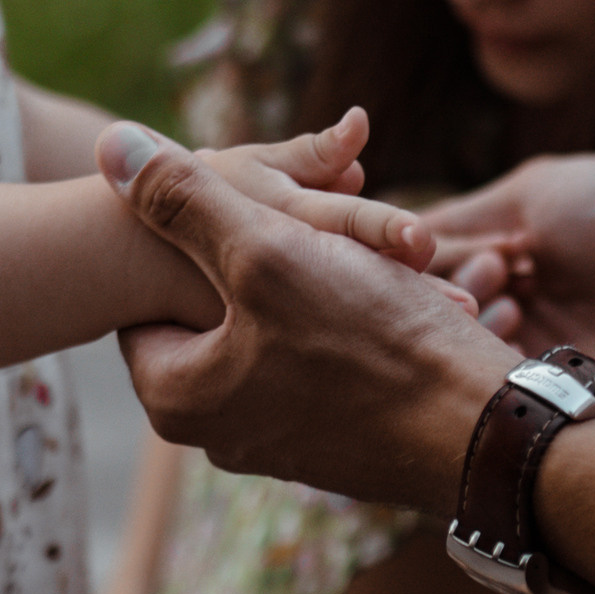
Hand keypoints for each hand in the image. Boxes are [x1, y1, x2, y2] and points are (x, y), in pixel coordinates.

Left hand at [98, 123, 515, 513]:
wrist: (484, 433)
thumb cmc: (371, 343)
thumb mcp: (265, 251)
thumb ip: (183, 199)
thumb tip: (110, 146)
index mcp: (175, 396)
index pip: (148, 290)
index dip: (197, 235)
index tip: (252, 210)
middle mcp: (214, 433)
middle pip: (215, 307)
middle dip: (265, 257)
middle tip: (315, 227)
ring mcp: (276, 444)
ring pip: (276, 329)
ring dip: (314, 286)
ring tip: (363, 262)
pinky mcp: (333, 446)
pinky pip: (321, 363)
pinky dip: (348, 326)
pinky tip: (390, 303)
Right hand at [426, 155, 594, 416]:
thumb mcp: (526, 197)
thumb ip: (452, 222)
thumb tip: (379, 230)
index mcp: (510, 264)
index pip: (428, 271)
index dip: (413, 258)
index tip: (415, 242)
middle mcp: (515, 313)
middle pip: (435, 314)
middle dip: (442, 289)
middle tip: (490, 269)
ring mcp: (531, 358)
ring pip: (456, 352)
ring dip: (466, 319)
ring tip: (509, 291)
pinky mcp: (553, 399)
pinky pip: (492, 391)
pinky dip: (485, 358)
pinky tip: (506, 326)